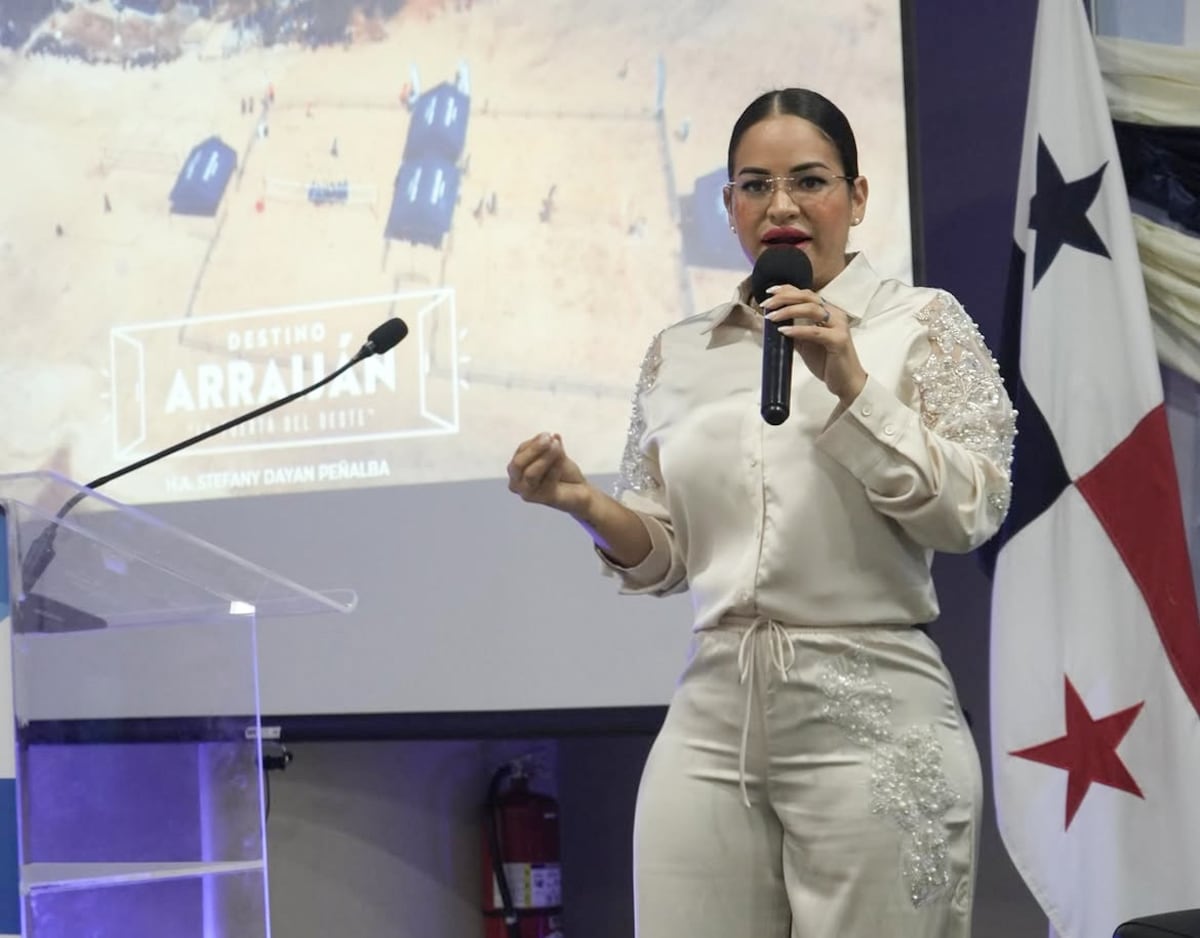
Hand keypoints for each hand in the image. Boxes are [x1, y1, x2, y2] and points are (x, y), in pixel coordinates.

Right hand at [506, 432, 590, 514]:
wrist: (579, 491)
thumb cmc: (563, 472)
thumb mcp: (556, 454)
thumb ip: (552, 446)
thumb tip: (554, 436)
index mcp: (516, 469)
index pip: (520, 451)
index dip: (534, 442)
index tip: (548, 435)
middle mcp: (516, 483)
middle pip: (518, 464)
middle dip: (534, 449)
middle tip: (550, 440)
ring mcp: (527, 493)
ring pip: (530, 474)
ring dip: (545, 458)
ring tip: (558, 448)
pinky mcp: (541, 499)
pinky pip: (546, 481)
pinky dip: (555, 468)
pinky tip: (562, 461)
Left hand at [761, 286, 867, 404]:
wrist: (846, 382)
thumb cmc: (827, 362)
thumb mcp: (805, 344)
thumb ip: (793, 331)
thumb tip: (772, 324)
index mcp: (828, 312)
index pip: (806, 294)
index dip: (787, 290)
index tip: (769, 291)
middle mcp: (835, 315)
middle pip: (808, 297)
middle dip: (785, 297)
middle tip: (767, 304)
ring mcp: (839, 326)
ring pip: (812, 310)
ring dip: (788, 311)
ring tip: (771, 317)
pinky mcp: (839, 340)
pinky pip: (815, 332)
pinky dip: (798, 330)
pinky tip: (784, 331)